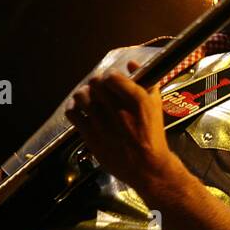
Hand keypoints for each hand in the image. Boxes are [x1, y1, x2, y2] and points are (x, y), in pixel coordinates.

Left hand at [64, 60, 179, 194]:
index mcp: (137, 101)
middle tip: (98, 88)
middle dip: (96, 83)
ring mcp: (102, 124)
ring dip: (83, 93)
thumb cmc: (153, 135)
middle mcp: (118, 110)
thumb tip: (131, 63)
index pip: (112, 77)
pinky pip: (73, 114)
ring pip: (81, 96)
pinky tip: (78, 109)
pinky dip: (73, 108)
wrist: (147, 166)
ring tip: (88, 97)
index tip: (111, 79)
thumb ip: (146, 81)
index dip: (110, 75)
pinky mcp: (91, 136)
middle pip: (95, 84)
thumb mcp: (156, 105)